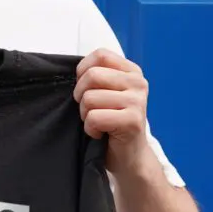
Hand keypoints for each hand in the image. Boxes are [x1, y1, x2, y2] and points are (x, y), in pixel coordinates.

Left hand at [73, 48, 155, 172]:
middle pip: (92, 76)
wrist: (129, 156)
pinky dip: (90, 129)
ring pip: (90, 98)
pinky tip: (101, 133)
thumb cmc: (112, 123)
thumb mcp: (106, 93)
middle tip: (90, 111)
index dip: (83, 71)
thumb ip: (96, 77)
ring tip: (98, 123)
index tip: (85, 89)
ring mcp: (138, 101)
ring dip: (85, 115)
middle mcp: (138, 83)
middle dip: (81, 96)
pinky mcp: (133, 121)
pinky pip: (94, 118)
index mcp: (132, 71)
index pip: (100, 55)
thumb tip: (74, 71)